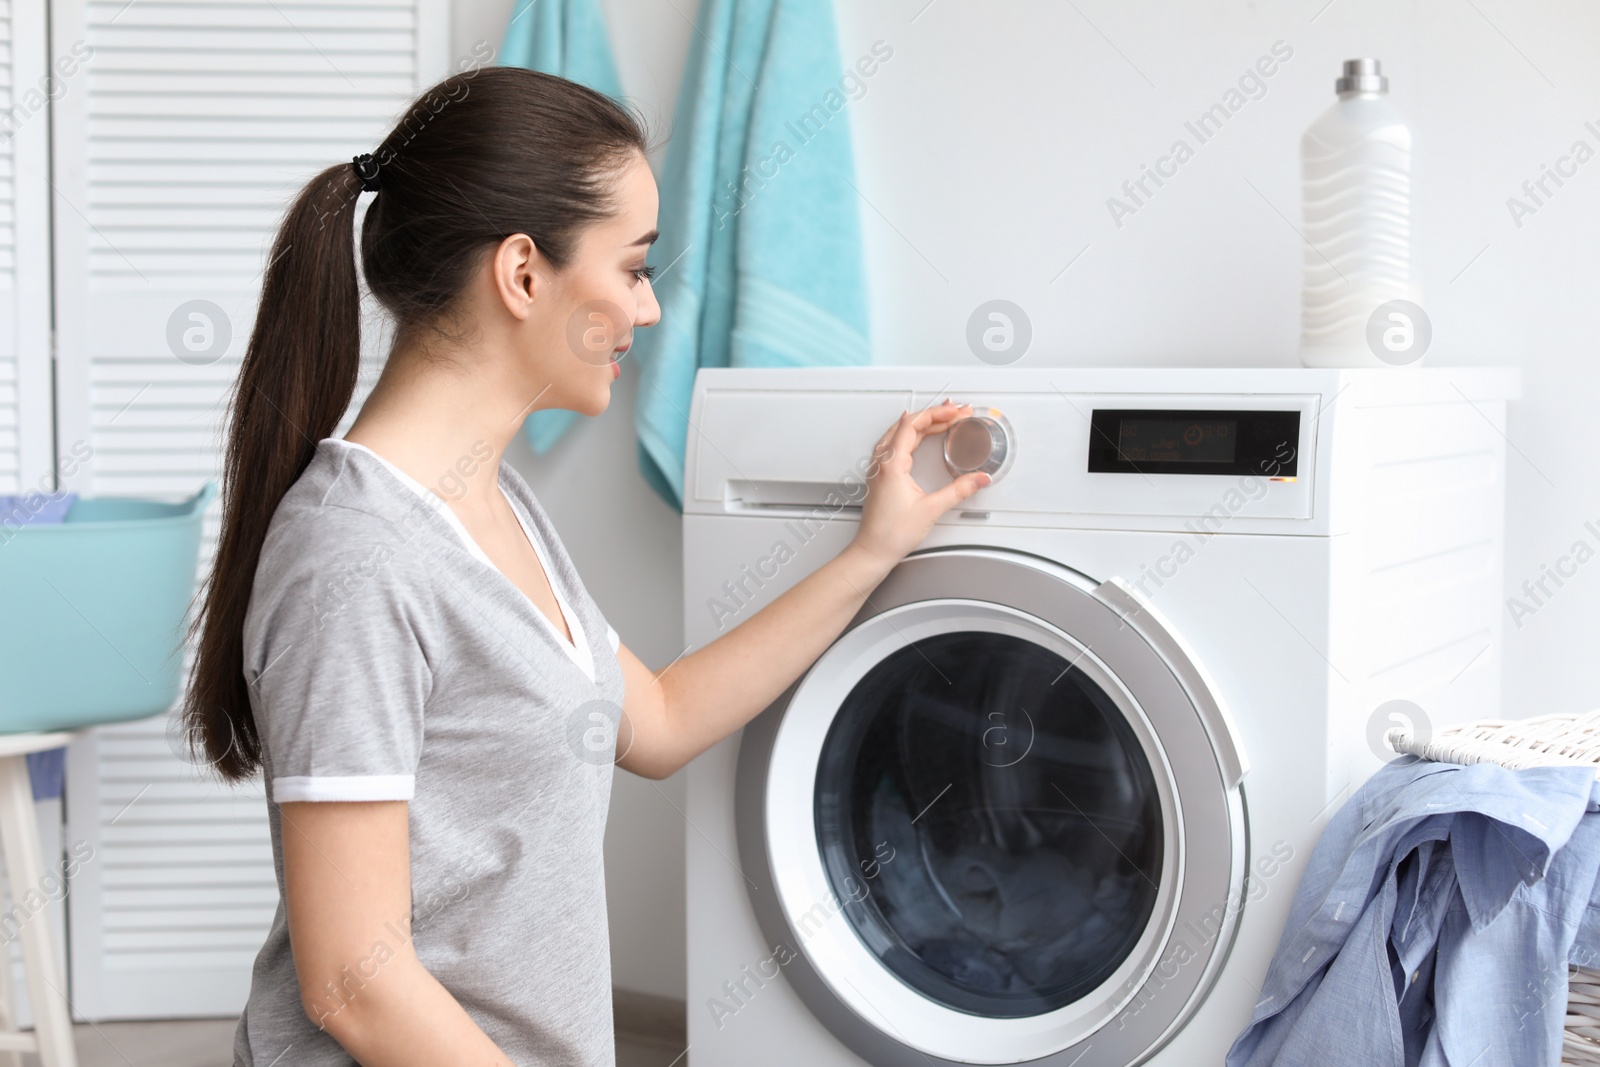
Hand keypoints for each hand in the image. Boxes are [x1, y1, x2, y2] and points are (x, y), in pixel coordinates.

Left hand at [849, 401, 991, 569]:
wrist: (872, 551)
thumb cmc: (890, 534)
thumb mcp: (931, 509)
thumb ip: (959, 490)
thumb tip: (978, 479)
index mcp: (891, 464)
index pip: (914, 424)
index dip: (937, 413)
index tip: (955, 411)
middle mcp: (882, 462)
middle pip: (907, 425)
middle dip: (934, 415)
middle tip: (956, 413)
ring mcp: (879, 468)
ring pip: (899, 432)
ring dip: (922, 423)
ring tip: (942, 419)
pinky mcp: (881, 476)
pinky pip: (893, 443)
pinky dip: (909, 434)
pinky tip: (915, 435)